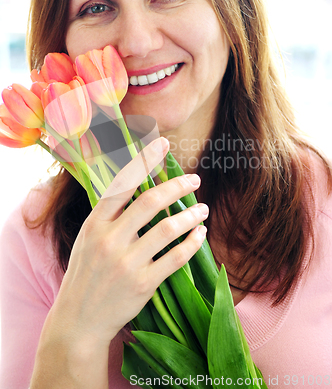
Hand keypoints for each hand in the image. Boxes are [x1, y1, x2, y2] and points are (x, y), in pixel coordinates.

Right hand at [43, 136, 207, 351]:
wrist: (78, 321)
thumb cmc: (86, 275)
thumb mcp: (88, 239)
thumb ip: (110, 216)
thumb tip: (139, 188)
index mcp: (94, 223)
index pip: (122, 183)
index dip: (145, 160)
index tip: (163, 143)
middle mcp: (109, 239)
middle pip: (151, 202)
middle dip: (177, 186)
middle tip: (195, 180)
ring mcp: (126, 263)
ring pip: (167, 228)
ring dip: (190, 215)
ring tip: (203, 209)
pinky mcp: (142, 284)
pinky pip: (175, 257)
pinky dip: (192, 242)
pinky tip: (200, 234)